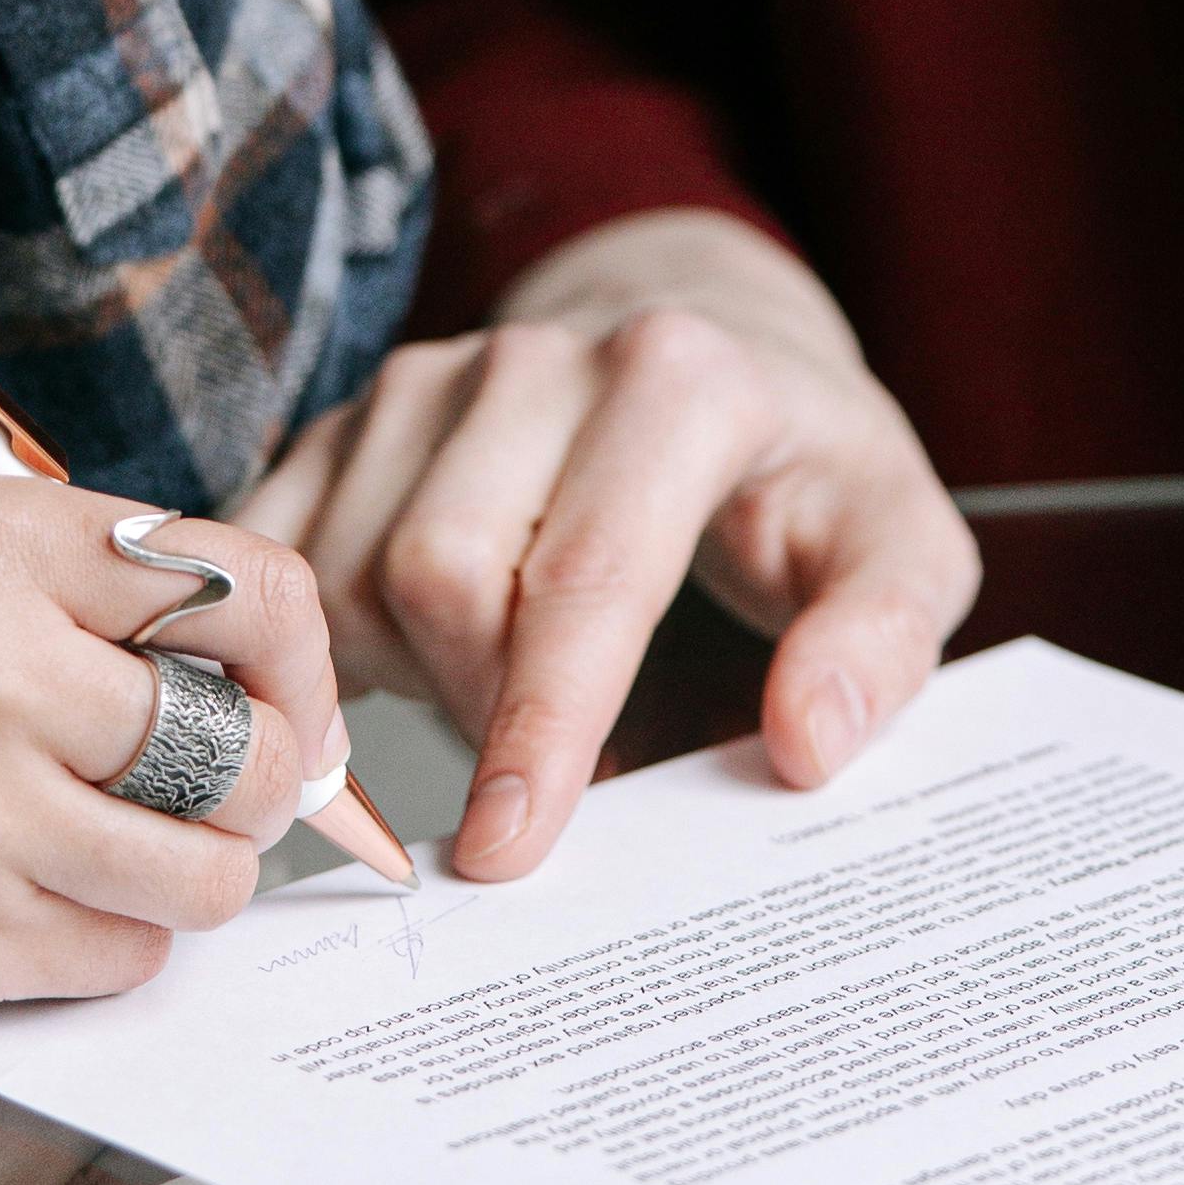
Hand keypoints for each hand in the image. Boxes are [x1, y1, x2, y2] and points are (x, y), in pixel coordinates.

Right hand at [0, 478, 347, 1024]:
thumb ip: (95, 595)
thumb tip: (263, 683)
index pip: (250, 591)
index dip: (300, 668)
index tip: (288, 706)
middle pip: (247, 752)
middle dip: (256, 788)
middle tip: (210, 793)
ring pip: (205, 877)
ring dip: (185, 877)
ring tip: (113, 847)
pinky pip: (120, 956)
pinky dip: (102, 939)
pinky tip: (29, 894)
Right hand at [244, 210, 979, 880]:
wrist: (709, 337)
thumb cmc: (802, 469)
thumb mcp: (903, 544)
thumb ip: (879, 642)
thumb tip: (804, 744)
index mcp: (682, 382)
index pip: (588, 576)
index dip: (541, 725)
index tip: (506, 847)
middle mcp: (538, 357)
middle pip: (441, 574)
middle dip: (478, 708)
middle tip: (541, 770)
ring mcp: (429, 376)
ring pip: (347, 572)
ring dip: (405, 679)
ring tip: (496, 699)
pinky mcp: (352, 412)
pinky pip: (280, 551)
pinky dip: (313, 643)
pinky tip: (388, 677)